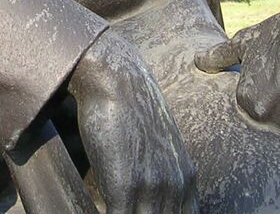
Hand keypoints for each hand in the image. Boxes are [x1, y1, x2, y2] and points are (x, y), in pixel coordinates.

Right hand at [68, 30, 197, 213]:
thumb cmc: (130, 106)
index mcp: (187, 177)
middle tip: (124, 209)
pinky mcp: (124, 188)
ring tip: (106, 208)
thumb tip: (149, 186)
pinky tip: (93, 211)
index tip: (141, 211)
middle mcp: (175, 186)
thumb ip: (163, 168)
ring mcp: (151, 188)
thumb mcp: (160, 141)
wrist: (116, 78)